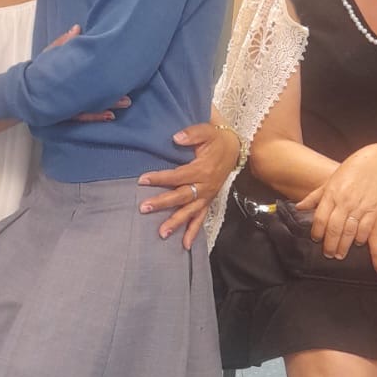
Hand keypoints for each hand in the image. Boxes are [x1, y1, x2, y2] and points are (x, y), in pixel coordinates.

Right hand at [45, 24, 131, 122]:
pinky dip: (96, 116)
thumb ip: (63, 43)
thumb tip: (78, 28)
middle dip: (110, 94)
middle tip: (128, 95)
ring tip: (126, 103)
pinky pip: (82, 117)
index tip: (115, 68)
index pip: (81, 73)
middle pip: (89, 94)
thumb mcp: (49, 57)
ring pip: (88, 108)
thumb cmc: (38, 73)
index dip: (99, 72)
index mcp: (61, 76)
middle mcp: (64, 93)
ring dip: (108, 105)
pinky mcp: (64, 115)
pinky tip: (110, 116)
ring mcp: (64, 107)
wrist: (22, 95)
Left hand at [138, 123, 239, 249]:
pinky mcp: (208, 201)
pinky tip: (185, 245)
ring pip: (190, 212)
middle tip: (144, 208)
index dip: (160, 178)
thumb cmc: (216, 140)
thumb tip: (176, 138)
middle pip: (181, 197)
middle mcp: (205, 186)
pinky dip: (193, 232)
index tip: (142, 180)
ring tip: (161, 233)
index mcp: (202, 169)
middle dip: (162, 203)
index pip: (177, 176)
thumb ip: (192, 134)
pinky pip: (200, 218)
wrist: (234, 148)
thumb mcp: (206, 131)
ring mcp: (207, 196)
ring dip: (176, 223)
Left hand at [297, 145, 376, 258]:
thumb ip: (315, 196)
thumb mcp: (331, 180)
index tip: (316, 240)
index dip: (317, 232)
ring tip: (340, 255)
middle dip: (330, 244)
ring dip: (344, 245)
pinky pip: (366, 227)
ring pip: (349, 231)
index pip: (320, 218)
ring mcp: (360, 205)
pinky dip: (361, 237)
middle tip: (328, 254)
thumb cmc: (353, 169)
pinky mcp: (374, 208)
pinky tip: (358, 243)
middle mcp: (344, 201)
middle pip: (333, 228)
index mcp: (332, 194)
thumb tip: (298, 207)